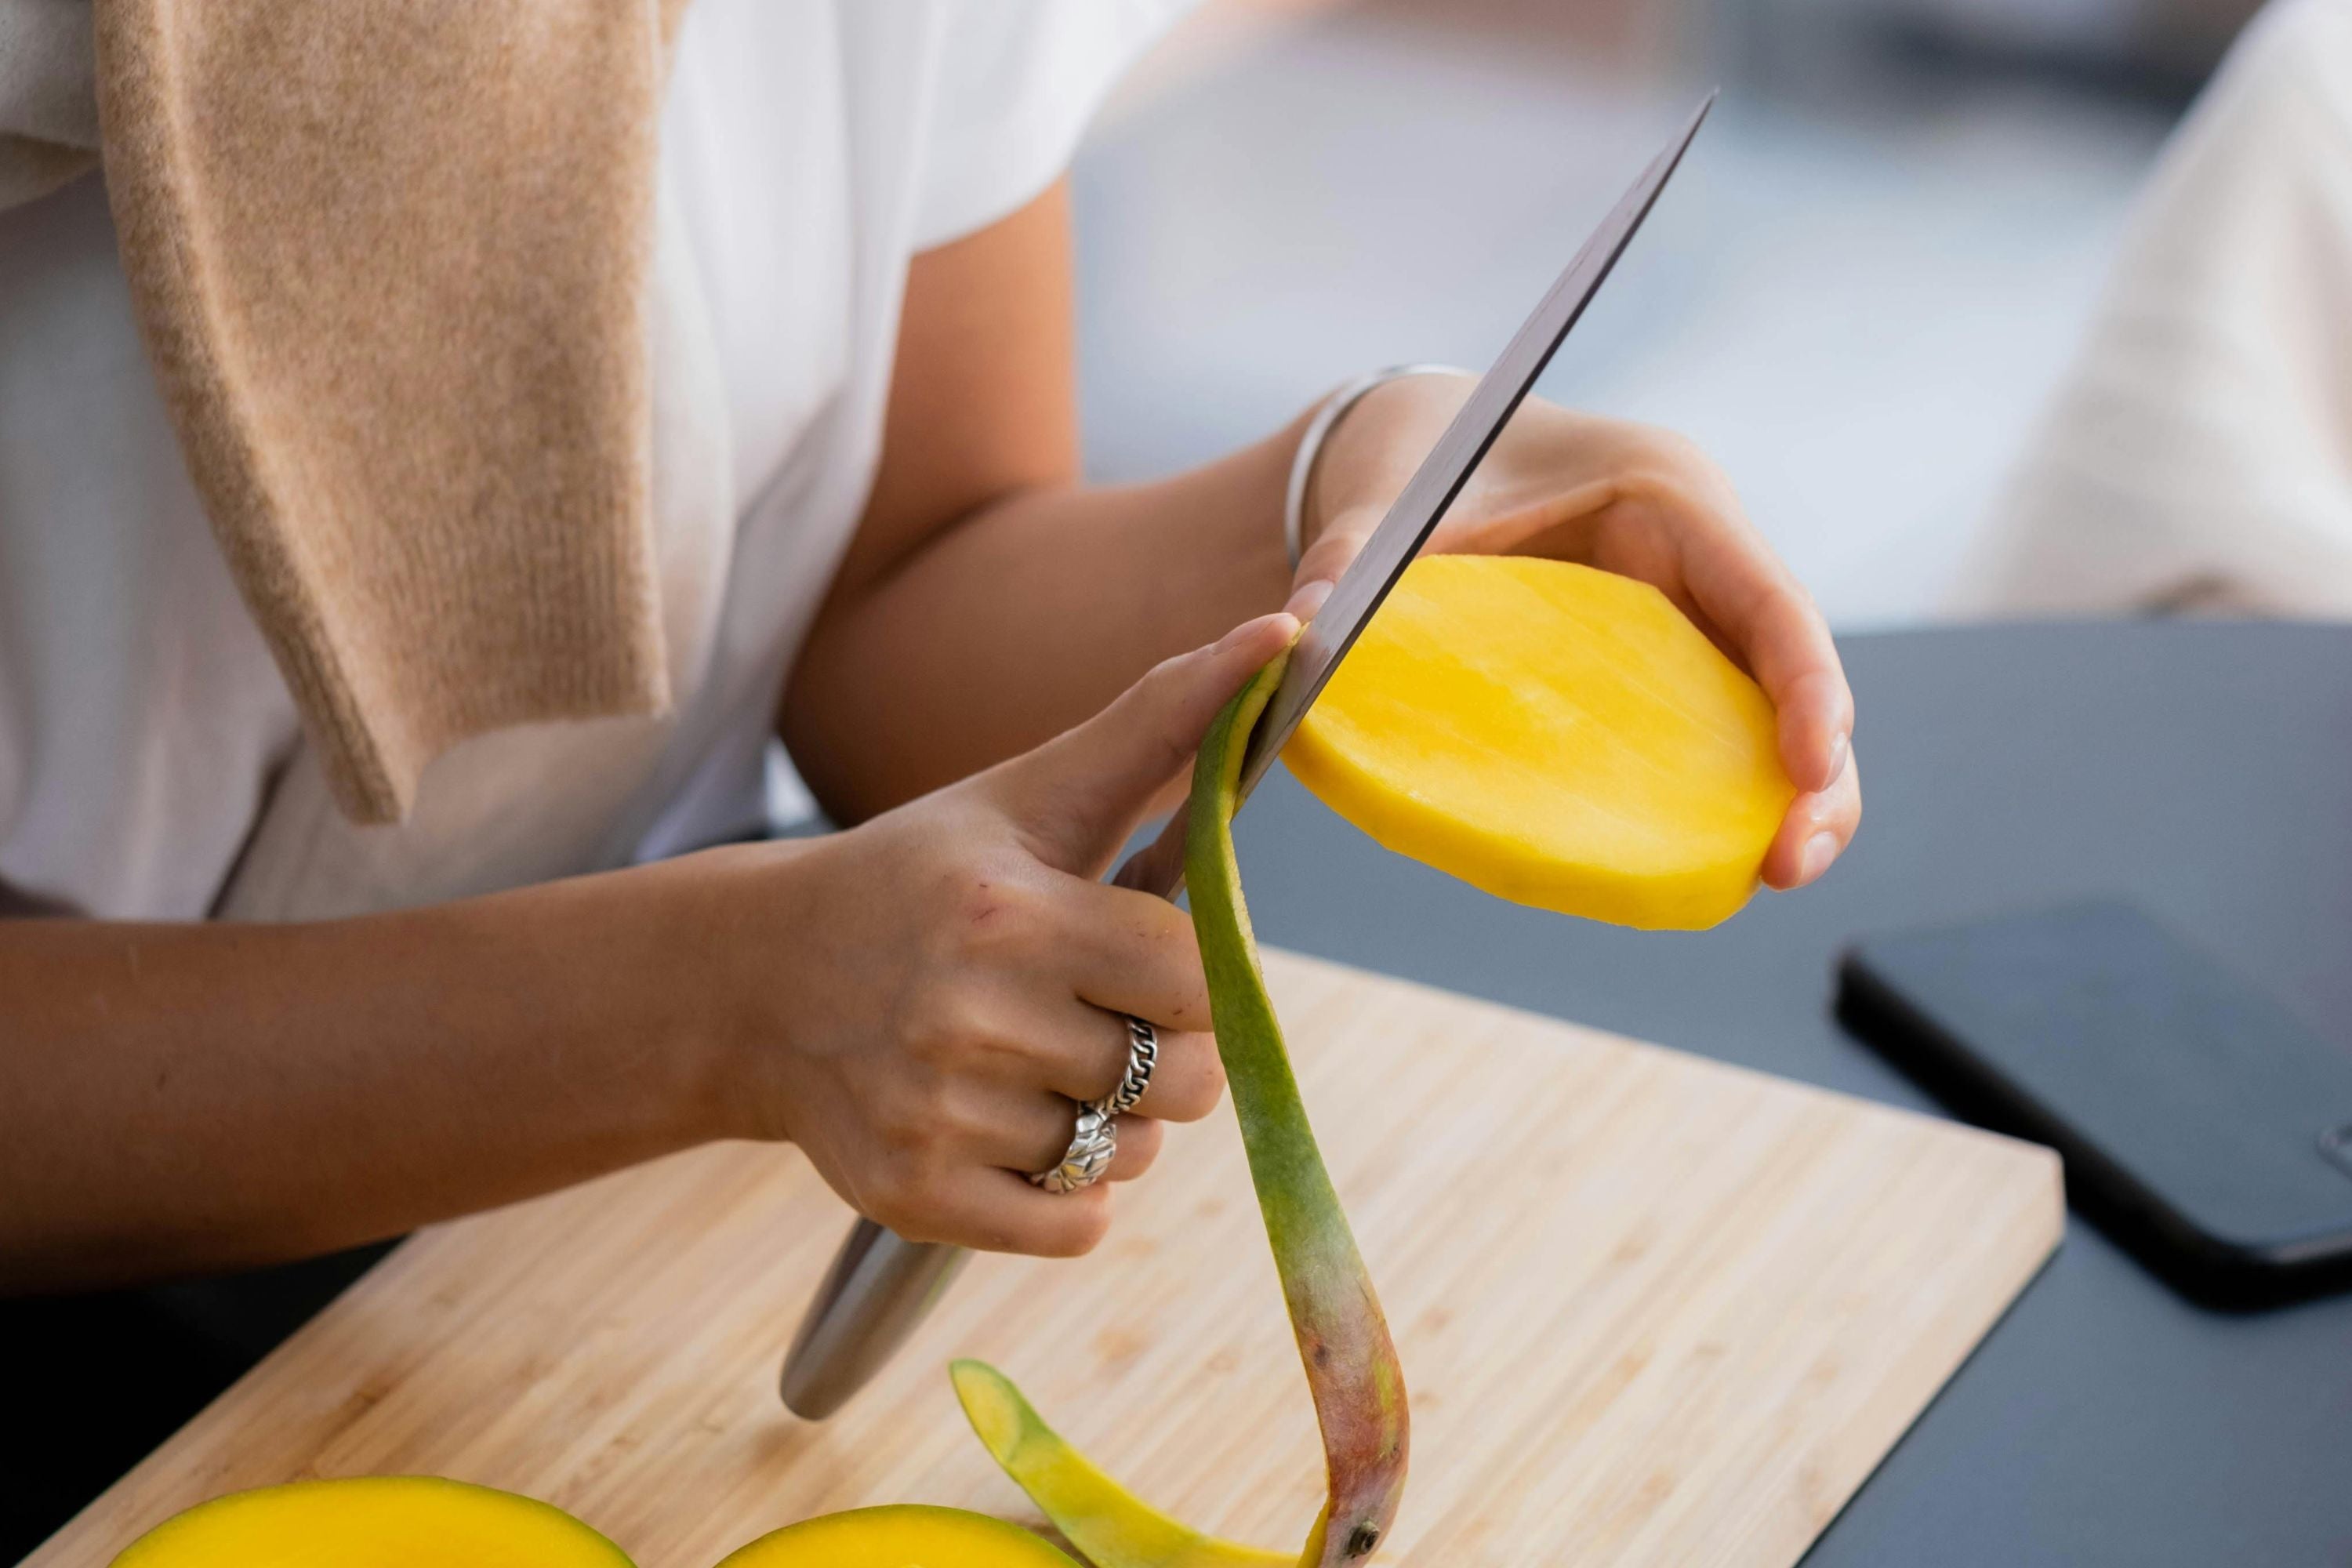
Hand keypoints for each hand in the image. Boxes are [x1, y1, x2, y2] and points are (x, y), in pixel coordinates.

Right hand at [697, 612, 1298, 1256]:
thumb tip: (1282, 634)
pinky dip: (1070, 1196)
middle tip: (1098, 1020)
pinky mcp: (913, 1196)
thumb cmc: (922, 877)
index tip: (1145, 965)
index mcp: (1011, 914)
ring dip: (1111, 1124)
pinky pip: (1073, 1231)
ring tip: (1037, 1068)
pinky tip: (1017, 1130)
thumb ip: (1162, 721)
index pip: (1198, 982)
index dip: (1194, 982)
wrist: (758, 982)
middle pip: (1182, 1083)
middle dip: (1167, 1056)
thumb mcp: (1031, 792)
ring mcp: (936, 1116)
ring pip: (1126, 1157)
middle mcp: (970, 1018)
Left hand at [1292, 372, 1859, 890]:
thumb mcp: (1387, 504)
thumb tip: (1296, 631)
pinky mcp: (1654, 666)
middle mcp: (1697, 556)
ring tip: (1771, 876)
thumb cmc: (1423, 458)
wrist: (1418, 448)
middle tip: (1792, 864)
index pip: (1766, 593)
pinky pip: (1708, 733)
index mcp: (1666, 494)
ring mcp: (1684, 614)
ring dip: (1782, 797)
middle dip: (1817, 769)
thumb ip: (1346, 561)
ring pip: (1768, 713)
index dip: (1805, 682)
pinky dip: (1720, 795)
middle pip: (1793, 668)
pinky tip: (1707, 860)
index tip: (1813, 764)